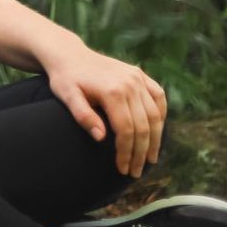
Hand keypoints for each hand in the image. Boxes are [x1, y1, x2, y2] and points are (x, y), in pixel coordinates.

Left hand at [43, 46, 166, 178]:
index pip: (126, 129)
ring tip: (151, 159)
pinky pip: (158, 97)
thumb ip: (83, 116)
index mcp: (112, 90)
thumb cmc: (65, 78)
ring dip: (156, 139)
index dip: (126, 152)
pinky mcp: (140, 74)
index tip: (123, 169)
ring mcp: (137, 77)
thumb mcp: (67, 96)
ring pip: (155, 114)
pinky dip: (161, 116)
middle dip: (141, 152)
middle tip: (136, 171)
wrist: (68, 55)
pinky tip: (157, 132)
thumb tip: (101, 138)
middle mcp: (130, 83)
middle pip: (143, 126)